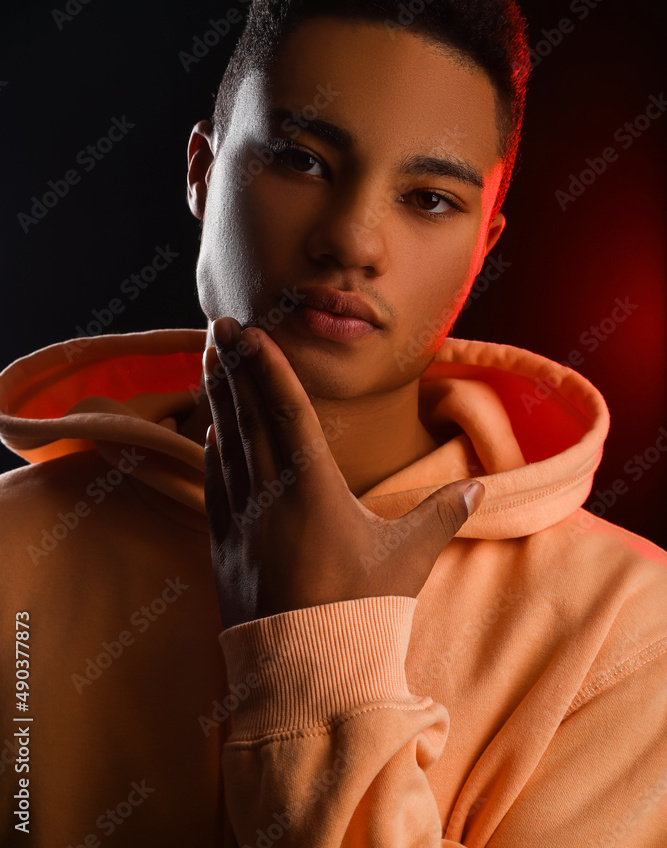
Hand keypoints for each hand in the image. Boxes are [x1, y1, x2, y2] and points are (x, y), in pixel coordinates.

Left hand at [203, 316, 484, 628]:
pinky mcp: (225, 548)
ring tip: (208, 361)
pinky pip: (215, 487)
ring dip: (217, 399)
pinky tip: (210, 434)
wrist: (306, 674)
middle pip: (249, 416)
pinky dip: (212, 454)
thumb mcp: (408, 559)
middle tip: (218, 325)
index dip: (269, 367)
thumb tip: (481, 486)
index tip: (251, 332)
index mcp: (313, 488)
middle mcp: (269, 495)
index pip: (288, 411)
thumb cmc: (362, 613)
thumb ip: (442, 515)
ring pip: (226, 445)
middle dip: (233, 366)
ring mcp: (241, 521)